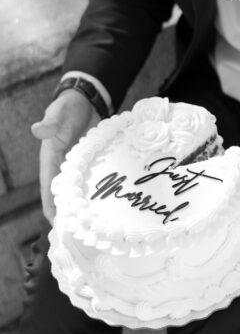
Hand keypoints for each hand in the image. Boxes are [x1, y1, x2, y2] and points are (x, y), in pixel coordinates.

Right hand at [31, 90, 99, 222]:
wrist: (86, 100)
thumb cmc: (69, 107)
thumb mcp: (60, 113)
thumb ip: (52, 123)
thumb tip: (37, 129)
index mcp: (50, 158)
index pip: (47, 186)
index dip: (50, 205)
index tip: (55, 224)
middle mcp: (62, 165)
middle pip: (62, 194)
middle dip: (67, 213)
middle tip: (76, 234)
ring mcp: (77, 165)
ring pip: (78, 190)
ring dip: (82, 206)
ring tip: (92, 227)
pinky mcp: (91, 162)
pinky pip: (92, 181)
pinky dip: (96, 193)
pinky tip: (107, 206)